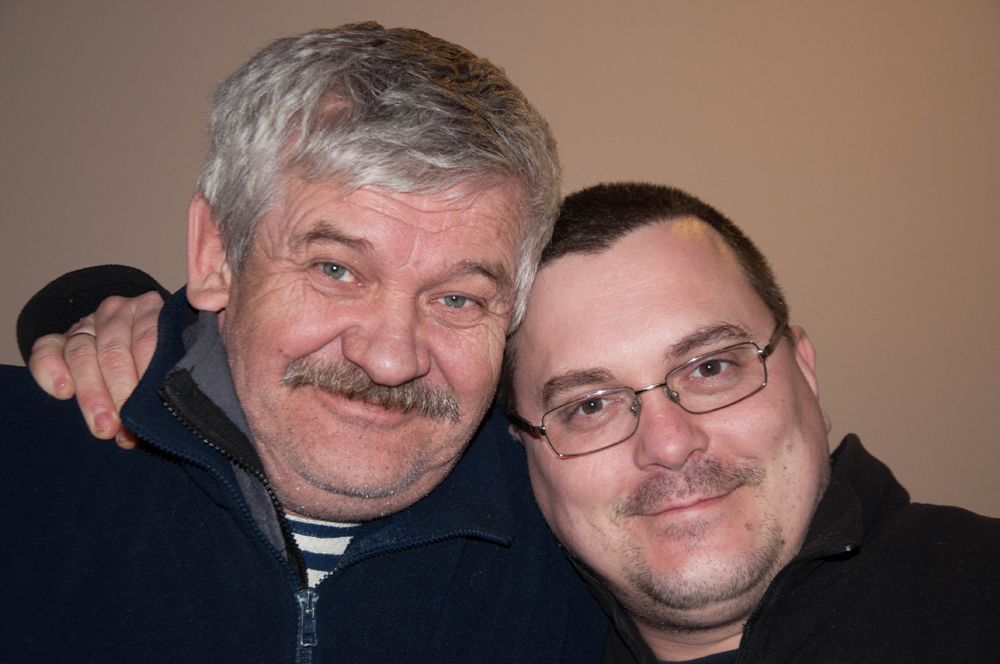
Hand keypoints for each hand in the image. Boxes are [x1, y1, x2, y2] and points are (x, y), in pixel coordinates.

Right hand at [28, 291, 163, 448]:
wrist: (126, 350)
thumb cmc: (155, 361)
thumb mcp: (167, 360)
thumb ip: (166, 376)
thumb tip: (162, 417)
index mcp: (149, 310)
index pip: (148, 339)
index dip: (148, 377)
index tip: (150, 409)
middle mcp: (115, 312)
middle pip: (114, 352)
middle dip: (120, 393)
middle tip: (126, 425)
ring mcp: (85, 325)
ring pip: (82, 355)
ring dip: (92, 394)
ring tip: (104, 425)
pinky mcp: (56, 340)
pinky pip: (46, 350)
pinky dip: (51, 371)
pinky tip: (63, 392)